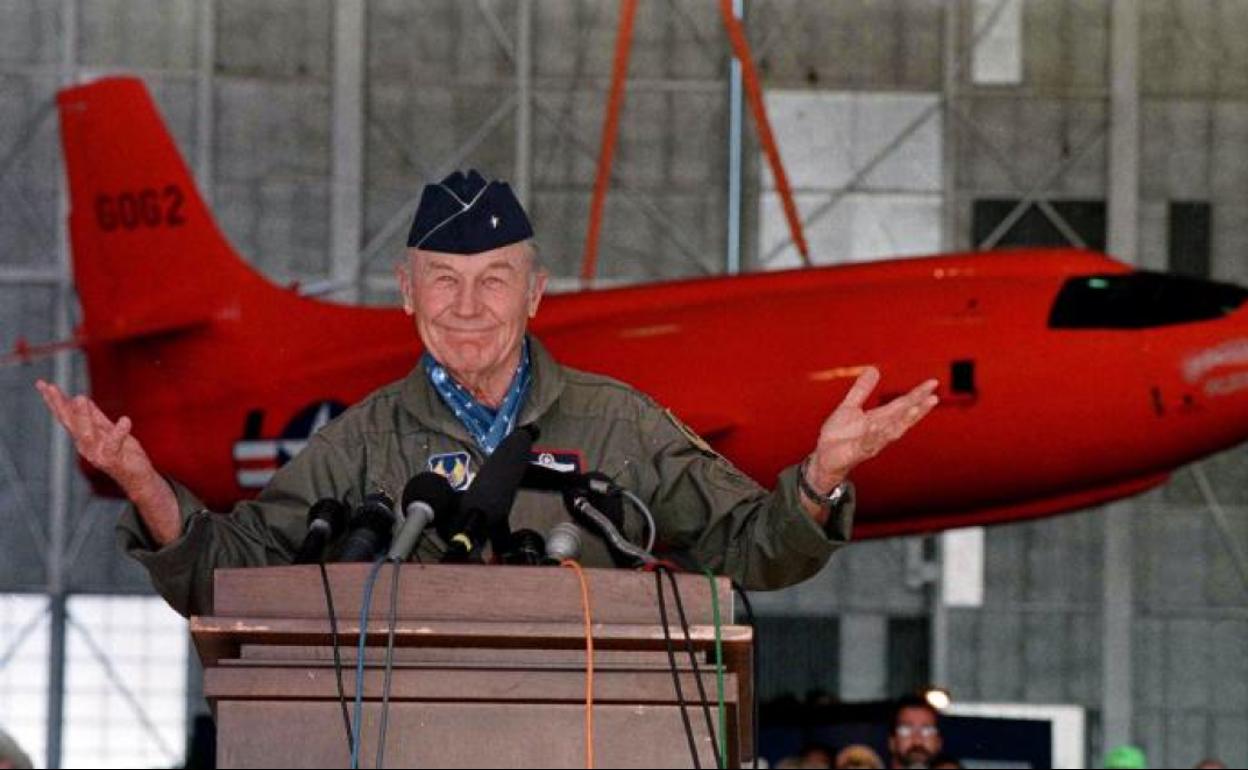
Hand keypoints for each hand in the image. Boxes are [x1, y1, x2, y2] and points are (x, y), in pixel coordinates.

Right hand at [35, 380, 157, 495]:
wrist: (138, 477)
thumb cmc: (123, 454)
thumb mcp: (108, 431)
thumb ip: (95, 417)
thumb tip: (81, 399)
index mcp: (83, 436)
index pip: (66, 416)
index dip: (54, 401)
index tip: (43, 384)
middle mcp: (86, 445)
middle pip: (70, 423)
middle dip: (59, 405)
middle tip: (51, 387)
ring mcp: (97, 454)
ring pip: (86, 433)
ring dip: (83, 415)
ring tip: (81, 397)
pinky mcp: (112, 460)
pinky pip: (113, 444)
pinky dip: (119, 432)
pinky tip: (125, 420)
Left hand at [807, 367, 938, 490]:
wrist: (823, 458)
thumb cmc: (838, 436)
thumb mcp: (850, 407)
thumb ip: (862, 390)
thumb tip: (874, 369)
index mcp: (879, 419)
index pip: (902, 404)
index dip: (917, 394)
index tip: (933, 383)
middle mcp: (879, 431)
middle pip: (902, 418)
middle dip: (918, 408)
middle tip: (933, 397)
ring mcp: (870, 442)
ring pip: (891, 432)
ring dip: (903, 421)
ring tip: (914, 408)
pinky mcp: (857, 452)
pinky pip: (867, 443)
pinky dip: (873, 435)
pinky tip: (876, 425)